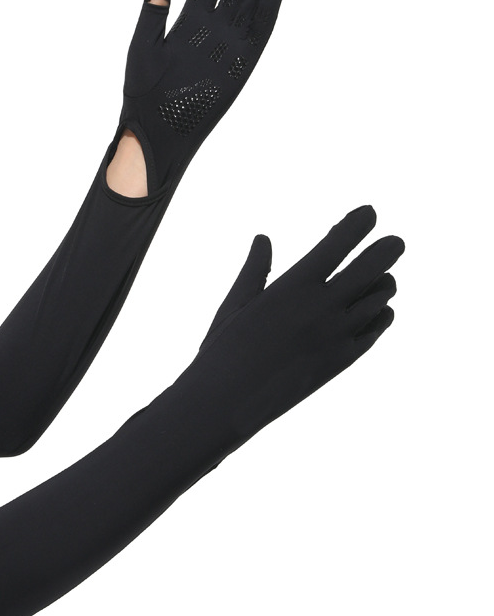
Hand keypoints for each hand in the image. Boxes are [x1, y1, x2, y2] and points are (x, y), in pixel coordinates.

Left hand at [119, 0, 284, 192]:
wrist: (155, 132)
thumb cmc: (144, 94)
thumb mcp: (143, 44)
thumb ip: (154, 9)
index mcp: (189, 24)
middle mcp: (213, 32)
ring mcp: (229, 48)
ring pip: (250, 4)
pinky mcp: (239, 67)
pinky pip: (257, 34)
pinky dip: (267, 10)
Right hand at [183, 206, 403, 443]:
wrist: (228, 403)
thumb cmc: (222, 349)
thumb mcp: (236, 303)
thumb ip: (256, 268)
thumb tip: (263, 238)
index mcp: (294, 286)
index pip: (340, 242)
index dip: (359, 223)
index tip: (368, 213)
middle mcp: (323, 307)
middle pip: (374, 266)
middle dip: (388, 248)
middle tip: (393, 241)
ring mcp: (337, 335)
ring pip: (381, 297)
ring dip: (384, 281)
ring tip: (381, 276)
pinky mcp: (343, 361)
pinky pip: (376, 329)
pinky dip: (382, 313)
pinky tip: (376, 309)